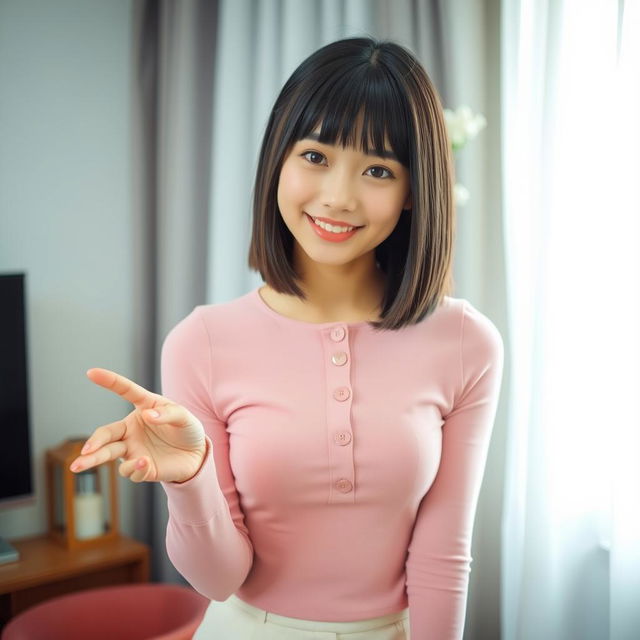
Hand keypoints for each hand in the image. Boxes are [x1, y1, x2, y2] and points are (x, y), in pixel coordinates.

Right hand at [69, 368, 206, 483]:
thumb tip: (147, 415)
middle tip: (84, 451)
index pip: (125, 391)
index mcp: (143, 408)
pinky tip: (145, 463)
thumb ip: (168, 414)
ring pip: (108, 455)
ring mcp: (133, 449)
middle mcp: (132, 429)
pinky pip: (130, 470)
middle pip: (105, 434)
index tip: (91, 372)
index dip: (109, 381)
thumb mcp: (184, 417)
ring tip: (82, 464)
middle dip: (92, 443)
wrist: (196, 455)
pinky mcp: (140, 467)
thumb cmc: (187, 430)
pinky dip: (135, 468)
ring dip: (98, 460)